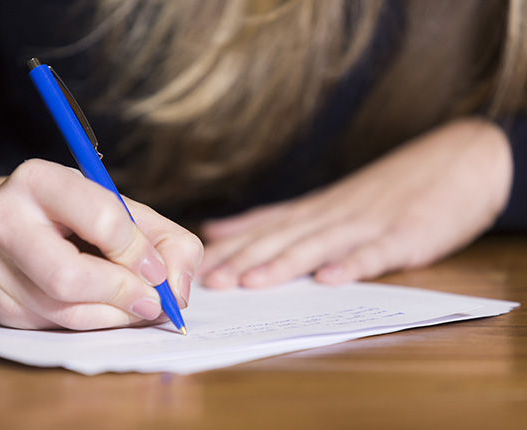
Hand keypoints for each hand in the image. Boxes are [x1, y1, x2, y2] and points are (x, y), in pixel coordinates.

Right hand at [0, 159, 202, 329]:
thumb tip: (177, 291)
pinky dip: (92, 322)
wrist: (10, 223)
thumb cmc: (76, 214)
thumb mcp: (122, 208)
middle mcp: (2, 218)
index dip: (138, 252)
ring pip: (63, 310)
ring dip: (113, 315)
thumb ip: (167, 241)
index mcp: (39, 180)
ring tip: (134, 305)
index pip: (101, 220)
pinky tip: (104, 307)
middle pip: (69, 277)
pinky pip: (54, 326)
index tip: (157, 271)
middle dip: (123, 294)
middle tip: (153, 302)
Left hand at [197, 118, 511, 287]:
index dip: (225, 250)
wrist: (458, 160)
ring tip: (253, 282)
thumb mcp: (322, 202)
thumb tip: (217, 230)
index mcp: (311, 211)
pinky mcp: (405, 234)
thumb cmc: (385, 189)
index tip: (190, 267)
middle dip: (243, 261)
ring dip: (285, 264)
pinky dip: (354, 265)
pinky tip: (331, 279)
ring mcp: (367, 224)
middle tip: (209, 282)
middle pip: (281, 239)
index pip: (259, 231)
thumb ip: (271, 219)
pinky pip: (376, 252)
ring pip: (319, 245)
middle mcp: (331, 215)